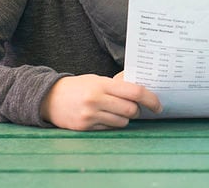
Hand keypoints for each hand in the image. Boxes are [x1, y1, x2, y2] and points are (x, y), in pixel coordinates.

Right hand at [40, 71, 161, 130]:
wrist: (50, 98)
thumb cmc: (79, 87)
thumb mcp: (98, 79)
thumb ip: (118, 84)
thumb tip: (142, 88)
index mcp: (102, 84)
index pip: (135, 92)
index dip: (151, 99)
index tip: (158, 105)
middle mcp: (96, 99)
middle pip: (131, 110)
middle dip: (138, 110)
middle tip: (136, 108)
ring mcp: (90, 115)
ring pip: (122, 122)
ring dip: (125, 118)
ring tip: (115, 111)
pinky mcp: (85, 127)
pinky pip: (109, 129)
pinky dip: (112, 124)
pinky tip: (104, 117)